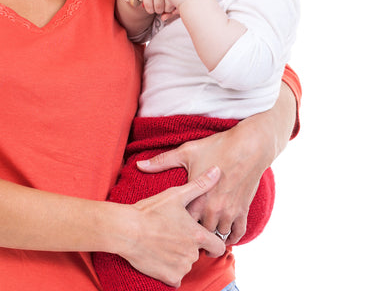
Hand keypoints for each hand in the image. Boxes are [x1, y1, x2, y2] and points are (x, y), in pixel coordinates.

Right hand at [121, 167, 225, 286]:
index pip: (218, 246)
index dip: (213, 242)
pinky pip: (176, 277)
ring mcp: (181, 267)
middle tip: (174, 234)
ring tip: (164, 242)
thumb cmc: (150, 211)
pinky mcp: (169, 278)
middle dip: (190, 246)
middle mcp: (192, 253)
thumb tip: (217, 170)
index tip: (203, 238)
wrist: (126, 230)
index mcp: (197, 235)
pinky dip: (170, 270)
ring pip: (186, 264)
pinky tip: (159, 255)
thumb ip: (200, 185)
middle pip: (199, 254)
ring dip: (179, 257)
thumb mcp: (176, 194)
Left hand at [137, 123, 268, 244]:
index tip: (170, 229)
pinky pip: (238, 233)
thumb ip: (162, 161)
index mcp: (197, 197)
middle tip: (184, 239)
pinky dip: (232, 238)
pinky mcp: (243, 210)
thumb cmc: (216, 147)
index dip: (176, 228)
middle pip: (201, 234)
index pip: (182, 224)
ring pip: (219, 236)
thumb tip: (139, 165)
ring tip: (203, 240)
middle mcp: (213, 209)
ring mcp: (230, 212)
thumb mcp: (186, 152)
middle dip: (193, 237)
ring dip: (212, 238)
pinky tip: (224, 236)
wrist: (248, 146)